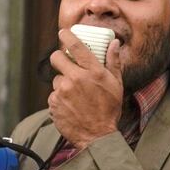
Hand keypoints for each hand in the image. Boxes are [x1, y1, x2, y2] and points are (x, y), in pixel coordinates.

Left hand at [47, 29, 122, 148]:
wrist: (97, 136)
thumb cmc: (109, 110)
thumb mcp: (116, 85)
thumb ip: (113, 62)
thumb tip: (114, 43)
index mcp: (92, 72)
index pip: (76, 46)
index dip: (67, 36)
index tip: (63, 32)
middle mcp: (75, 79)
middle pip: (56, 58)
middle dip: (59, 59)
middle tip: (65, 65)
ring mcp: (62, 91)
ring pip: (56, 79)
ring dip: (63, 84)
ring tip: (75, 96)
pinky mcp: (53, 104)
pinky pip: (53, 95)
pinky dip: (60, 99)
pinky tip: (71, 106)